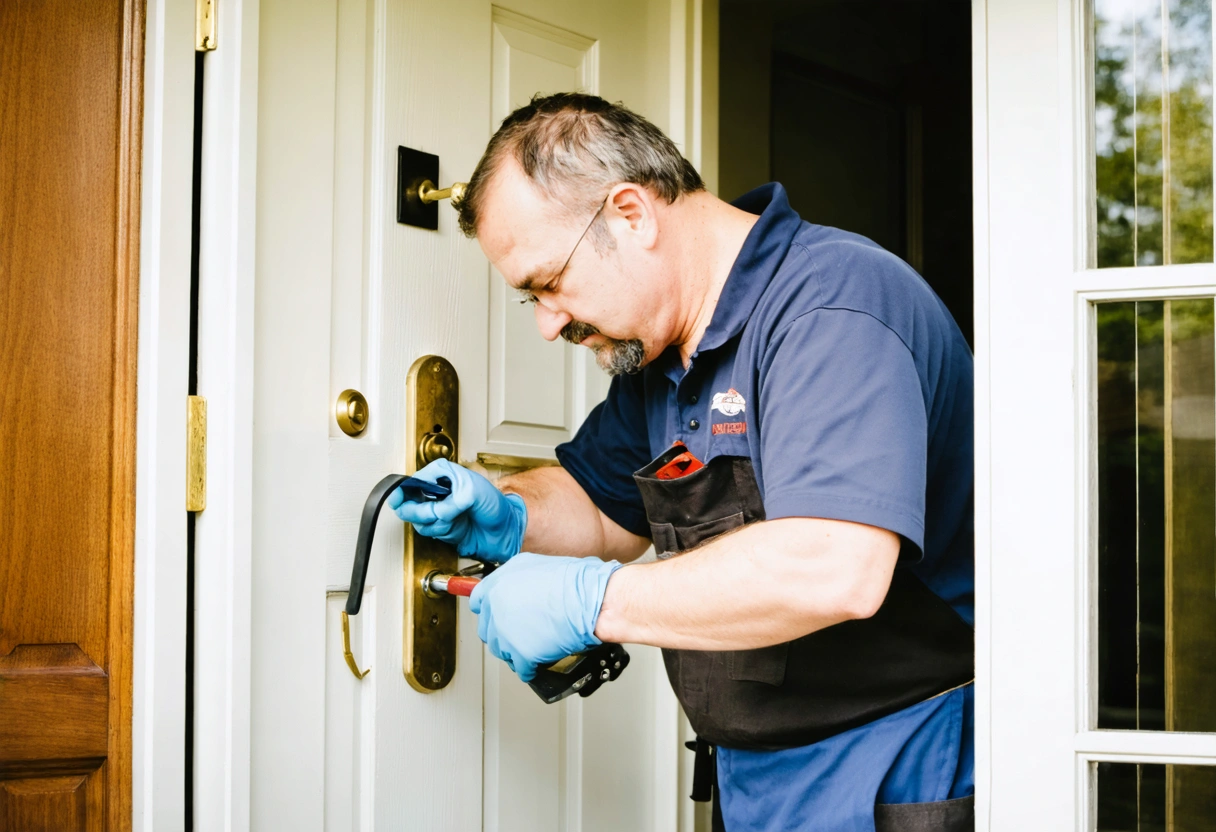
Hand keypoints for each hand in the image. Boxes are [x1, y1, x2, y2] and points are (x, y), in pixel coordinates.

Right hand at [389, 459, 526, 562]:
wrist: (506, 530)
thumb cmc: (496, 505)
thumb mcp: (474, 493)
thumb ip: (451, 502)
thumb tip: (437, 511)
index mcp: (444, 474)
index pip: (415, 479)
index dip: (405, 490)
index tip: (400, 497)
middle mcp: (439, 492)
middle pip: (409, 500)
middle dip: (420, 509)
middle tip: (431, 513)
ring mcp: (438, 510)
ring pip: (417, 518)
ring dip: (433, 521)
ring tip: (451, 519)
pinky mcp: (440, 527)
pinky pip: (428, 530)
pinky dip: (439, 531)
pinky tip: (453, 528)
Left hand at [469, 552, 622, 681]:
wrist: (591, 600)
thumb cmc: (575, 583)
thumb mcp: (537, 567)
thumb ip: (517, 580)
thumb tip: (514, 591)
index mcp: (499, 582)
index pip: (478, 601)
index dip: (490, 609)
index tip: (495, 614)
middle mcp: (497, 606)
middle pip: (488, 629)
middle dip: (503, 632)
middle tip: (520, 630)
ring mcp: (506, 631)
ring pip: (501, 650)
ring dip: (515, 650)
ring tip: (533, 644)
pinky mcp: (521, 653)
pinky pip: (521, 668)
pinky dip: (531, 667)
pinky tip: (540, 661)